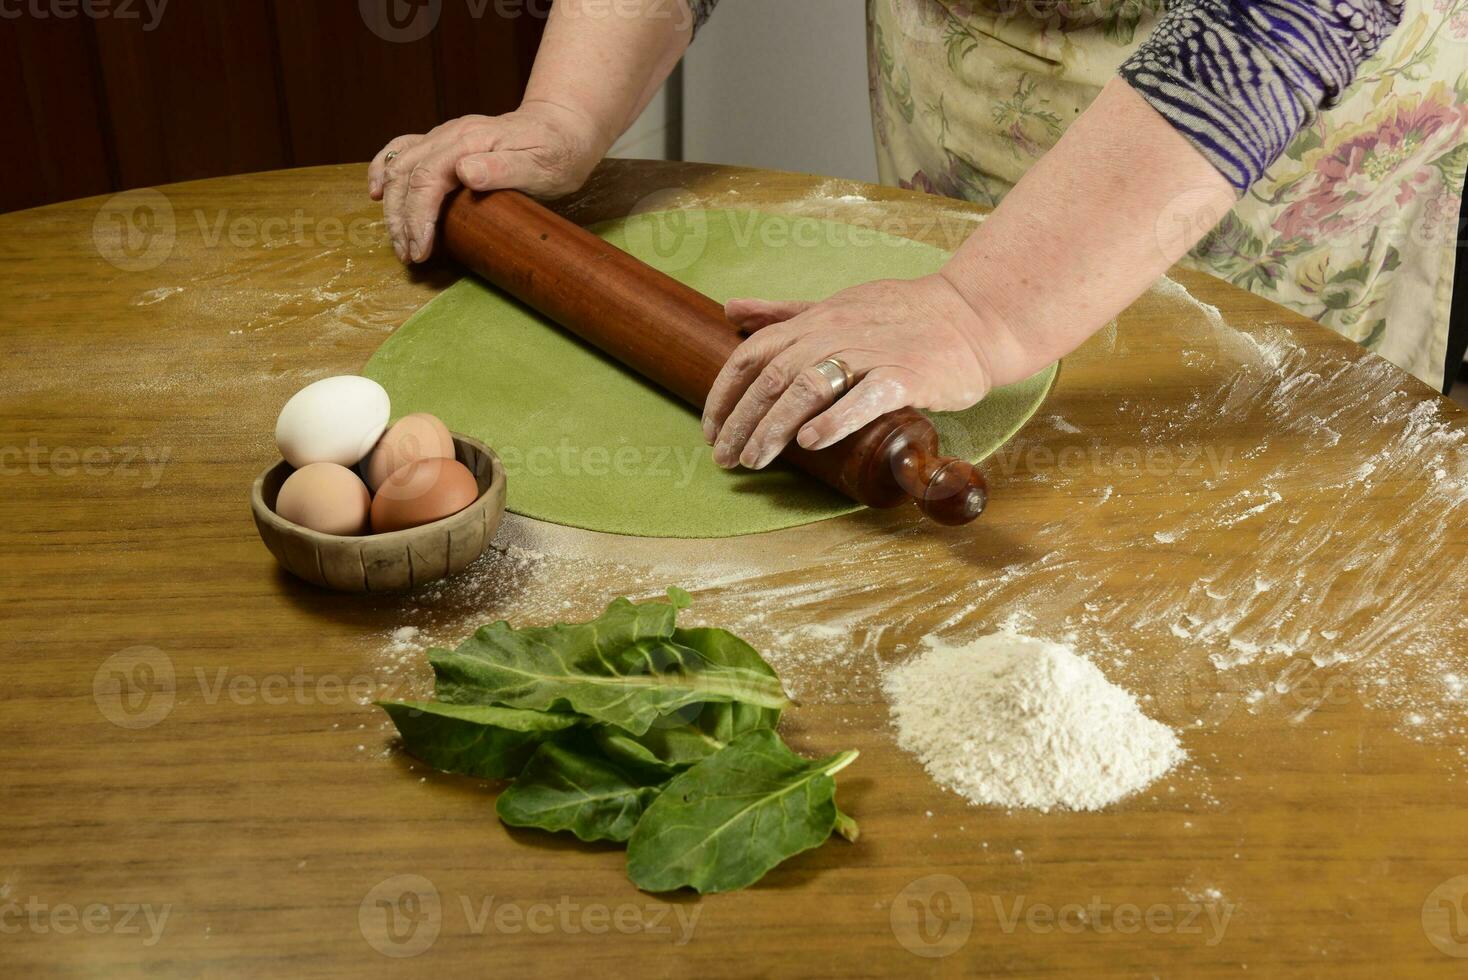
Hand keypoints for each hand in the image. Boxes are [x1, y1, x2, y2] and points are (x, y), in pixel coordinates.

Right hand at [368, 100, 605, 263]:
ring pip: (399, 167)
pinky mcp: (442, 142)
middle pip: (406, 176)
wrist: (562, 127)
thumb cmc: (558, 151)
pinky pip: (403, 150)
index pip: (428, 179)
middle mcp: (451, 135)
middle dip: (401, 220)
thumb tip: (464, 172)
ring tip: (399, 242)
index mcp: (471, 142)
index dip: (418, 217)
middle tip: (409, 255)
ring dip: (392, 206)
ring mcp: (444, 137)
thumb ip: (504, 168)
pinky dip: (384, 170)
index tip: (420, 250)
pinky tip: (376, 192)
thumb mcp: (542, 165)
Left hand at [703, 274, 1008, 469]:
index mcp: (814, 321)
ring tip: (755, 460)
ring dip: (775, 427)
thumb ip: (783, 314)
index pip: (752, 355)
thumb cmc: (900, 315)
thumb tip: (730, 309)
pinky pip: (865, 397)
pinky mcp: (907, 377)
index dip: (724, 394)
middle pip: (773, 377)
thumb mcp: (835, 306)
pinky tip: (811, 442)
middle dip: (742, 421)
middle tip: (724, 459)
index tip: (711, 431)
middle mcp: (835, 333)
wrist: (971, 316)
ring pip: (808, 387)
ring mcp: (872, 354)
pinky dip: (834, 419)